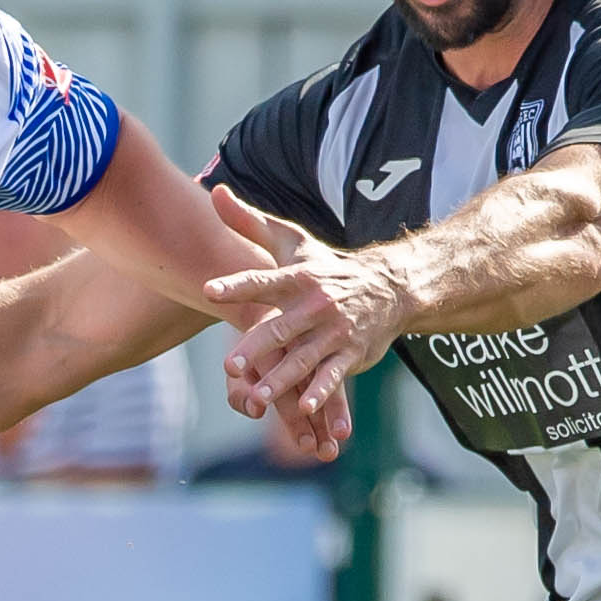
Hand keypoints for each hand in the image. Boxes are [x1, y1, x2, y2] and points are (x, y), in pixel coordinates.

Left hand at [203, 187, 380, 456]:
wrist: (390, 286)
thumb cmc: (327, 267)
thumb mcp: (292, 242)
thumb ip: (249, 223)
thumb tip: (214, 192)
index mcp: (297, 277)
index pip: (261, 280)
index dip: (236, 285)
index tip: (209, 289)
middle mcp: (316, 304)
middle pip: (281, 327)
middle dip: (255, 347)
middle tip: (229, 365)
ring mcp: (335, 331)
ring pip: (304, 358)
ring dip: (281, 379)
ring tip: (256, 398)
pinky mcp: (351, 353)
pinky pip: (333, 375)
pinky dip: (321, 393)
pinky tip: (304, 409)